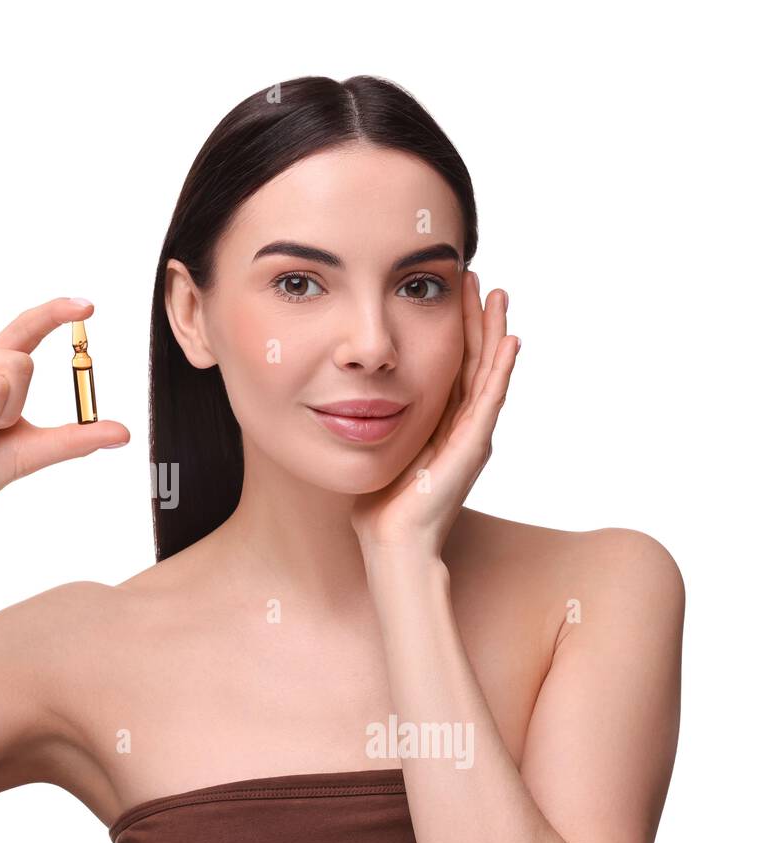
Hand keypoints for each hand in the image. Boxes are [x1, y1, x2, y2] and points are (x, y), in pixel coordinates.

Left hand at [351, 271, 520, 560]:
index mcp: (441, 425)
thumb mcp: (379, 448)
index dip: (454, 331)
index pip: (452, 367)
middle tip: (478, 279)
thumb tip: (351, 399)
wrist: (392, 544)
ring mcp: (470, 437)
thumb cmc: (380, 507)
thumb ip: (378, 423)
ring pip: (489, 373)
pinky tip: (510, 341)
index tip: (450, 293)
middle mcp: (462, 428)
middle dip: (476, 320)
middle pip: (475, 362)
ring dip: (494, 333)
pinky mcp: (471, 448)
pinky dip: (502, 370)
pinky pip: (490, 401)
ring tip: (498, 295)